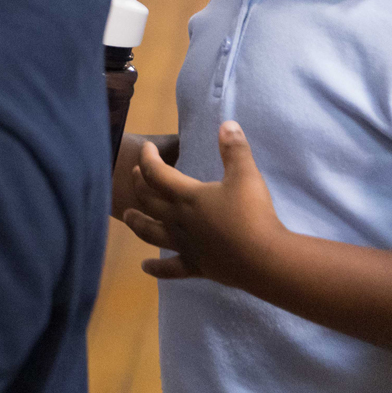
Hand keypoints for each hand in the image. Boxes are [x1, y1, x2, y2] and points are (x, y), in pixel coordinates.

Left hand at [123, 122, 286, 287]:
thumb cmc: (253, 214)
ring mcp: (186, 245)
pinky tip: (145, 267)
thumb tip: (227, 123)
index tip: (146, 149)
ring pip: (151, 233)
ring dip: (137, 223)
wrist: (265, 260)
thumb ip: (235, 149)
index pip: (156, 173)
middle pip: (149, 200)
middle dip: (140, 185)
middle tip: (136, 174)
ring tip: (126, 216)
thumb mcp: (246, 175)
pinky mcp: (197, 267)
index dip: (148, 159)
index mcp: (187, 196)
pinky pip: (171, 269)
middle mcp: (179, 220)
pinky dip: (157, 269)